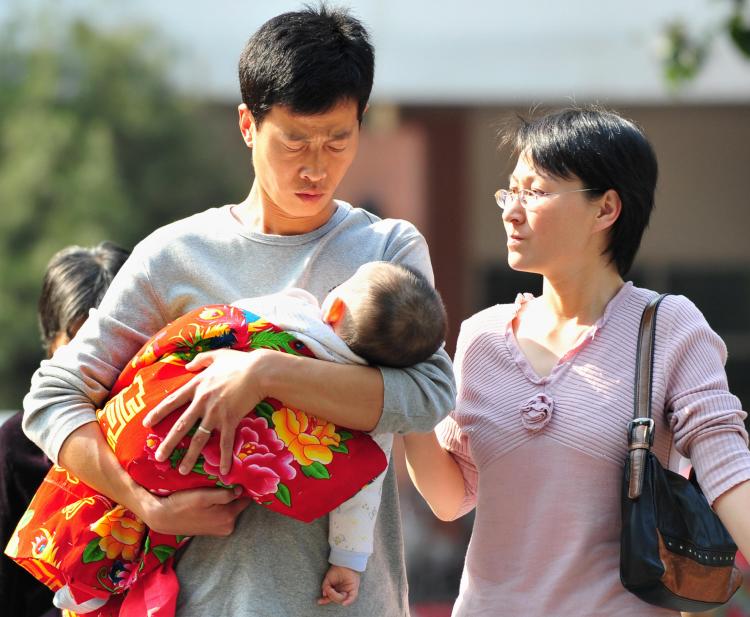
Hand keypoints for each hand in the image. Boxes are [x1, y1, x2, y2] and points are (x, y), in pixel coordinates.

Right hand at [141, 486, 251, 535]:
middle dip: (234, 492)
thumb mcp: (204, 496)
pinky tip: (210, 497)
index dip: (243, 486)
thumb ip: (225, 495)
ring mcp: (220, 529)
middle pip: (238, 503)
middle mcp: (228, 527)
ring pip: (230, 508)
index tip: (239, 475)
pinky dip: (219, 505)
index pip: (245, 499)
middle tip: (226, 479)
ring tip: (216, 487)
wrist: (163, 517)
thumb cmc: (182, 504)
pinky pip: (222, 513)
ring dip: (225, 498)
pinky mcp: (212, 529)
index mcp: (228, 518)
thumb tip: (241, 490)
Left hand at [142, 348, 271, 475]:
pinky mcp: (231, 420)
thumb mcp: (218, 355)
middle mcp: (202, 402)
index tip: (147, 423)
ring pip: (199, 438)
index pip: (173, 401)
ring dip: (190, 456)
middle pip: (181, 426)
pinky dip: (223, 458)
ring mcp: (216, 413)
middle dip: (168, 443)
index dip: (159, 412)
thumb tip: (188, 364)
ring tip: (181, 471)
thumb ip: (201, 359)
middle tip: (158, 457)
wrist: (259, 371)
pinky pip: (225, 443)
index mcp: (197, 385)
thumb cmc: (240, 362)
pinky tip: (222, 471)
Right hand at [318, 565, 359, 605]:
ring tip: (332, 590)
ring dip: (336, 596)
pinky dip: (348, 601)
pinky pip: (352, 597)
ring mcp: (348, 590)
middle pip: (336, 599)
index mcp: (336, 589)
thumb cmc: (337, 569)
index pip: (331, 597)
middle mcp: (342, 591)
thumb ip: (325, 587)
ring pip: (342, 599)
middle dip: (331, 596)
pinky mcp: (353, 589)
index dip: (325, 600)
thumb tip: (325, 595)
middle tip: (328, 589)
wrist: (344, 562)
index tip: (319, 602)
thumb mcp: (328, 578)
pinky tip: (344, 603)